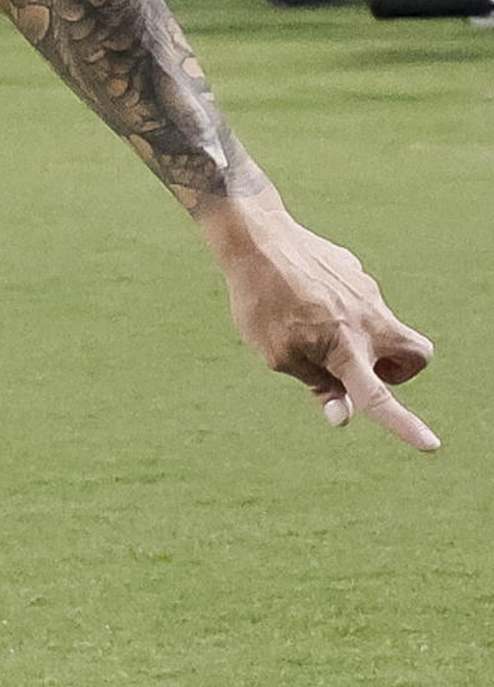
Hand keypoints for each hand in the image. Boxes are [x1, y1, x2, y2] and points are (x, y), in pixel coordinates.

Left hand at [204, 199, 438, 448]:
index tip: (430, 446)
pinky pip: (358, 301)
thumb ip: (318, 384)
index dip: (403, 425)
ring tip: (310, 327)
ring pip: (383, 325)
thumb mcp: (278, 356)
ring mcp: (368, 292)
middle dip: (401, 370)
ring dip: (361, 339)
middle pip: (417, 355)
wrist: (257, 240)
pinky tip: (301, 297)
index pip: (378, 396)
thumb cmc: (261, 304)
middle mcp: (369, 320)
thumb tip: (344, 416)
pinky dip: (341, 310)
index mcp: (346, 348)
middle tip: (362, 370)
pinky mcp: (357, 273)